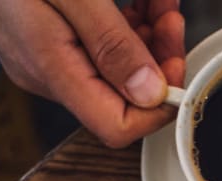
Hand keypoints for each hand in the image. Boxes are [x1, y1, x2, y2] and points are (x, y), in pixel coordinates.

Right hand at [0, 0, 185, 146]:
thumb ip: (111, 43)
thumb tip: (150, 93)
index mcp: (50, 69)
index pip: (117, 127)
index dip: (156, 108)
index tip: (177, 70)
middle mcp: (47, 74)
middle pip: (121, 97)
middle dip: (158, 62)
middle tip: (172, 21)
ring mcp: (45, 58)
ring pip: (114, 69)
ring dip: (147, 41)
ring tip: (162, 5)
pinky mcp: (45, 39)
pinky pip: (97, 47)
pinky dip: (125, 28)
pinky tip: (142, 4)